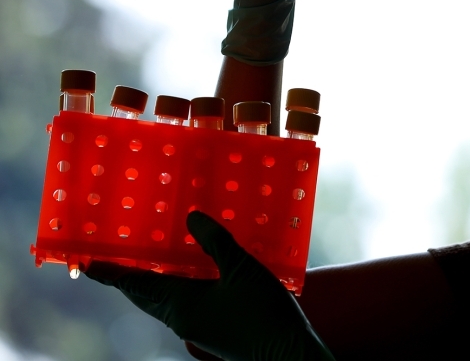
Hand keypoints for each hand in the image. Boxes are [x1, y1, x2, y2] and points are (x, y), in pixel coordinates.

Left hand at [86, 211, 334, 360]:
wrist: (286, 353)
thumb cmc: (261, 312)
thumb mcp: (240, 269)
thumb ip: (215, 242)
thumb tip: (190, 218)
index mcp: (181, 304)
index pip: (136, 285)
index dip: (112, 273)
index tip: (88, 263)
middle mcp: (181, 317)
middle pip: (144, 295)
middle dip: (128, 278)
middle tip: (115, 257)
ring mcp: (196, 324)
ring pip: (162, 300)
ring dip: (151, 280)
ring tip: (148, 257)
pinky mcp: (211, 327)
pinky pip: (181, 302)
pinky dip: (175, 285)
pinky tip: (190, 270)